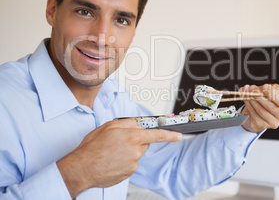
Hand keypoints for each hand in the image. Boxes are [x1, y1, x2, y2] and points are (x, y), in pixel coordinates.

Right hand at [56, 118, 181, 197]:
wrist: (82, 168)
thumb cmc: (93, 147)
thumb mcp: (109, 126)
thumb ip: (127, 123)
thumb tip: (138, 124)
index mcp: (133, 137)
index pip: (158, 135)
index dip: (170, 135)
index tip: (179, 136)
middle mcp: (136, 151)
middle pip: (144, 143)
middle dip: (136, 141)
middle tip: (120, 141)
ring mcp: (133, 164)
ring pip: (137, 154)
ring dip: (128, 152)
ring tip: (112, 152)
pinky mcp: (128, 174)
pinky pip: (130, 164)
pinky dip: (124, 161)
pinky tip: (112, 160)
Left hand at [240, 84, 278, 132]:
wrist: (256, 112)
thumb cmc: (265, 99)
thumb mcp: (268, 90)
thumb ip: (266, 88)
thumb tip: (262, 87)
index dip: (273, 94)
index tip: (265, 87)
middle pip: (270, 106)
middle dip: (260, 96)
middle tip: (253, 89)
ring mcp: (272, 122)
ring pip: (261, 110)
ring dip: (252, 100)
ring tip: (247, 92)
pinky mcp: (262, 125)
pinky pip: (254, 114)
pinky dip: (248, 105)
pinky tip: (246, 99)